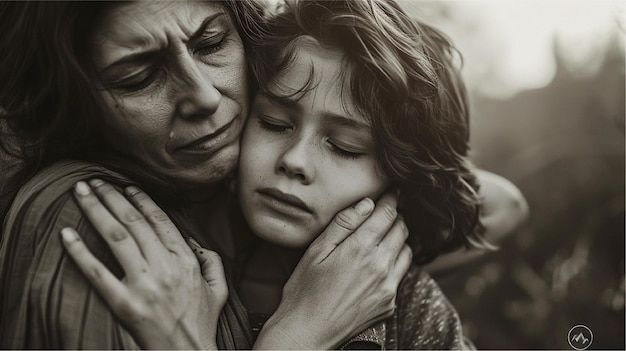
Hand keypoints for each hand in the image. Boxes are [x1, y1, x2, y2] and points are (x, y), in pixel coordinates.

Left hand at [59, 180, 226, 349]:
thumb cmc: (201, 322)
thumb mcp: (218, 287)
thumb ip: (211, 259)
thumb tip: (191, 240)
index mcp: (186, 260)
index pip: (159, 220)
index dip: (140, 199)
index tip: (126, 186)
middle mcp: (165, 268)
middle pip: (133, 222)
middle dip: (111, 196)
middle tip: (94, 181)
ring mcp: (144, 285)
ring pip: (115, 237)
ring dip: (96, 210)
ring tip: (81, 192)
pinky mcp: (124, 304)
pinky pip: (97, 273)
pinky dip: (79, 252)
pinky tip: (66, 235)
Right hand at [255, 190, 411, 348]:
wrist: (307, 332)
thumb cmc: (304, 290)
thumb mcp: (316, 251)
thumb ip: (343, 224)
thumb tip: (366, 203)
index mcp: (359, 249)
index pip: (386, 214)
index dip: (390, 199)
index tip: (391, 191)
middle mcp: (380, 266)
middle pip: (401, 229)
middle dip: (396, 215)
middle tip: (387, 210)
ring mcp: (387, 287)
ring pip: (407, 250)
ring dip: (400, 237)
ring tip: (386, 233)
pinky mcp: (389, 303)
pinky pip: (401, 273)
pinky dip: (397, 260)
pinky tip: (382, 260)